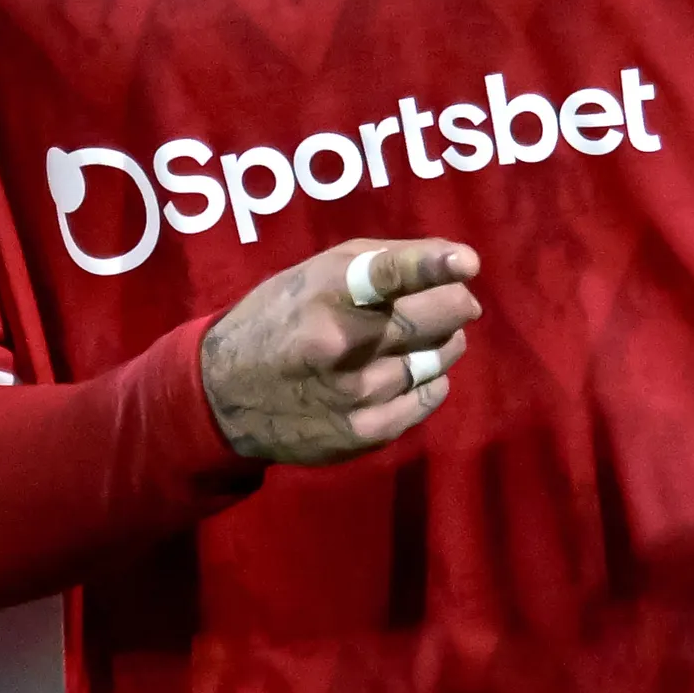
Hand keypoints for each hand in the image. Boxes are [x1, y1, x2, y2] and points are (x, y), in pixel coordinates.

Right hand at [199, 236, 482, 464]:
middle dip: (457, 303)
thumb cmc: (281, 317)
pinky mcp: (365, 433)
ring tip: (420, 336)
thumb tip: (457, 261)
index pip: (385, 276)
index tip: (468, 263)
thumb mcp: (318, 271)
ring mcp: (356, 394)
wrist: (225, 396)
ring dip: (444, 342)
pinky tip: (405, 373)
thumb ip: (386, 259)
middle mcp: (342, 345)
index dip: (430, 266)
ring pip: (439, 359)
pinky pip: (429, 397)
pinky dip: (429, 380)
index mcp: (326, 295)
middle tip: (457, 299)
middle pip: (435, 319)